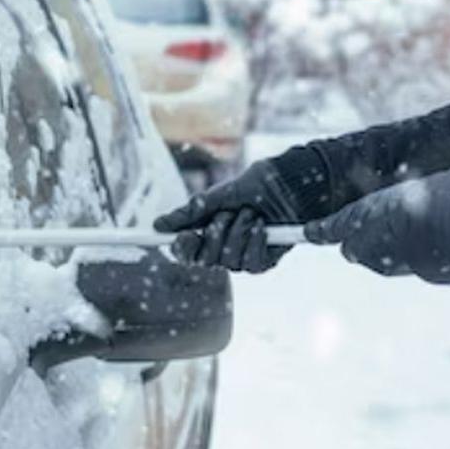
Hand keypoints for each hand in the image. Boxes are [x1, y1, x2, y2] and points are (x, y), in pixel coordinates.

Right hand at [154, 159, 313, 272]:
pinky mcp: (263, 262)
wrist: (290, 186)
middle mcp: (221, 249)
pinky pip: (251, 263)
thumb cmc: (255, 187)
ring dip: (239, 232)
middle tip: (228, 214)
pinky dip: (255, 240)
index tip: (184, 236)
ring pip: (228, 260)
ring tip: (251, 213)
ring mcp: (242, 258)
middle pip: (205, 259)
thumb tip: (159, 225)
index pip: (186, 251)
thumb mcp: (218, 196)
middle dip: (216, 233)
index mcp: (206, 233)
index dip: (183, 247)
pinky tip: (263, 225)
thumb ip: (190, 212)